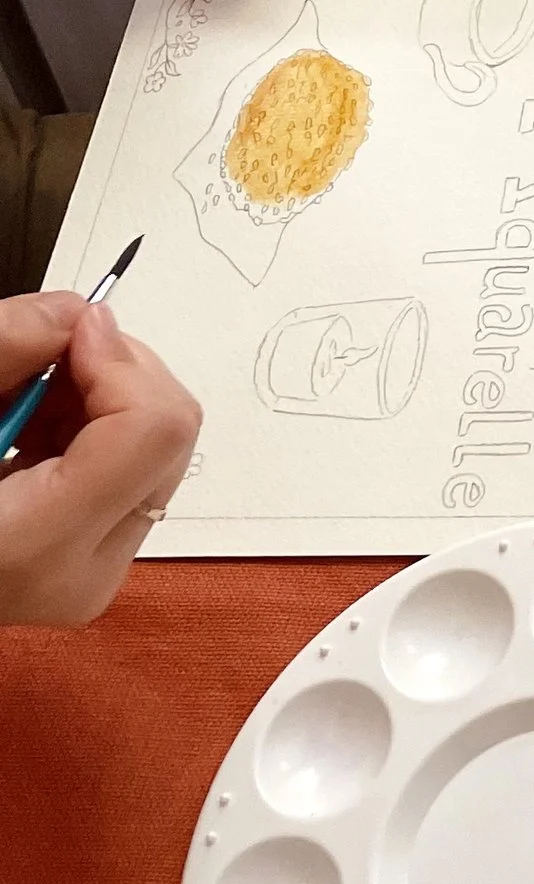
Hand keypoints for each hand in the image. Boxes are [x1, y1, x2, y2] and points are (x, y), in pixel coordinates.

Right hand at [0, 294, 198, 625]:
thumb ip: (5, 351)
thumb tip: (78, 312)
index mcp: (38, 544)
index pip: (151, 429)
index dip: (118, 359)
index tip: (67, 330)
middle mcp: (88, 570)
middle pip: (167, 433)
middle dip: (113, 372)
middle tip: (39, 358)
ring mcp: (101, 571)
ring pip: (159, 445)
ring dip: (101, 395)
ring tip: (22, 398)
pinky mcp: (99, 557)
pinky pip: (133, 467)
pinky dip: (93, 425)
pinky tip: (32, 426)